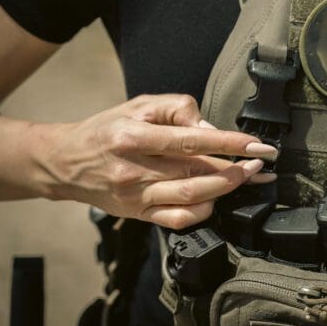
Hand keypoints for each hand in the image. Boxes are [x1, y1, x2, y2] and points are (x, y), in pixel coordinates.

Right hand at [36, 94, 277, 228]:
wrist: (66, 163)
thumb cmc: (106, 129)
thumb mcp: (138, 106)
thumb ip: (176, 109)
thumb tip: (210, 128)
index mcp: (134, 138)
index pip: (191, 141)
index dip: (230, 144)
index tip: (258, 146)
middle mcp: (135, 171)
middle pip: (197, 173)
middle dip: (237, 170)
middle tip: (260, 164)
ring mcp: (136, 197)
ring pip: (191, 198)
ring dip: (226, 190)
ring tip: (248, 178)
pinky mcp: (138, 214)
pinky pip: (178, 220)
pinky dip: (204, 211)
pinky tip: (218, 199)